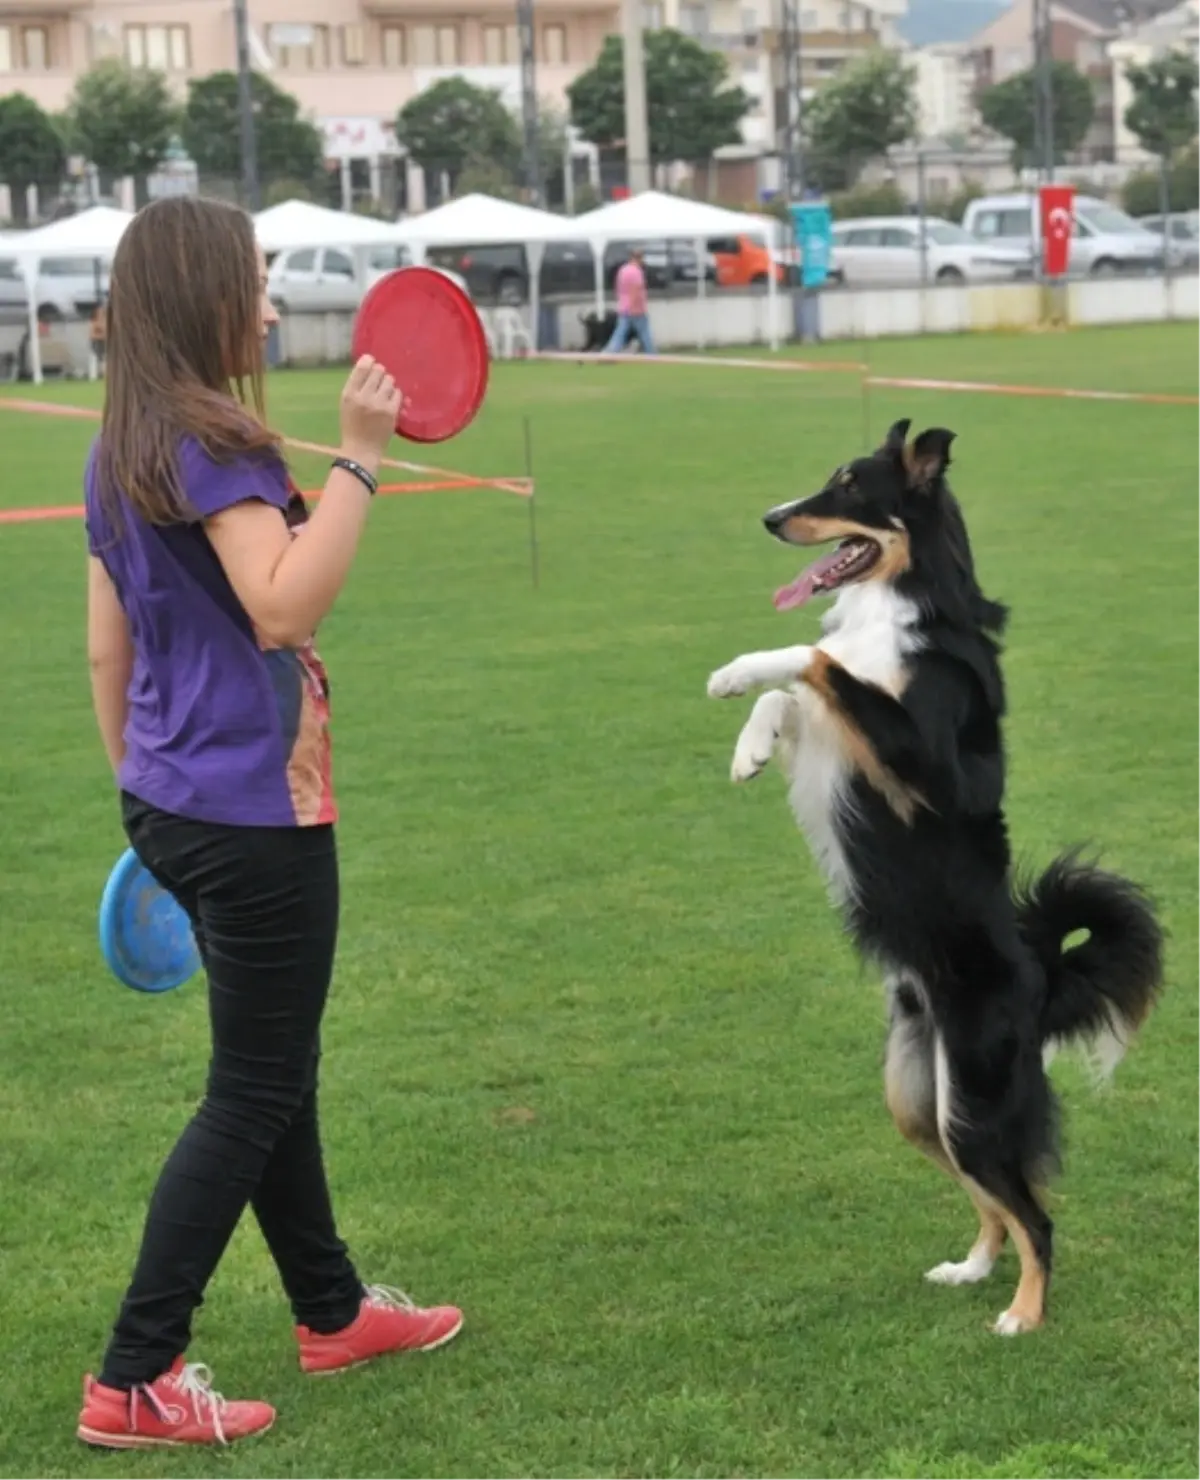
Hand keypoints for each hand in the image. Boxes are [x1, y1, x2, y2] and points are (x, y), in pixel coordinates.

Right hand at [339, 355, 400, 469]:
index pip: (361, 368)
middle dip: (380, 374)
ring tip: (384, 394)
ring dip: (389, 385)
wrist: (361, 451)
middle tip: (379, 383)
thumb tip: (371, 365)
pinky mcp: (390, 412)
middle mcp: (363, 397)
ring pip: (390, 381)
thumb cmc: (353, 427)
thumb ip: (356, 386)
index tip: (372, 361)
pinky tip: (391, 403)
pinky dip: (396, 396)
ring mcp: (378, 404)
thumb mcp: (347, 404)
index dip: (369, 361)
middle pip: (378, 371)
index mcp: (349, 394)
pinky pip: (398, 393)